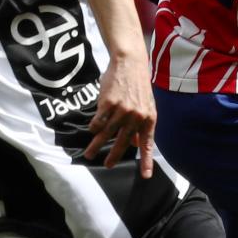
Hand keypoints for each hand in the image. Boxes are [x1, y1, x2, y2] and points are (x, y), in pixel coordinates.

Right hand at [85, 56, 155, 176]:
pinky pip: (98, 122)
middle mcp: (136, 116)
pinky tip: (92, 130)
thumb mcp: (146, 105)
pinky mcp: (108, 104)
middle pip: (123, 142)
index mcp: (149, 119)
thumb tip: (136, 143)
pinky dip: (94, 128)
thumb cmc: (138, 85)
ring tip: (89, 154)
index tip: (145, 175)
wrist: (130, 63)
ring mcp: (122, 110)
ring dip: (96, 145)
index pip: (147, 144)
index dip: (146, 161)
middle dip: (113, 156)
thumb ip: (142, 124)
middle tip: (108, 166)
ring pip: (106, 134)